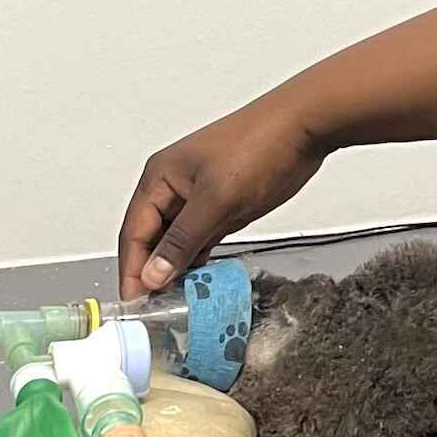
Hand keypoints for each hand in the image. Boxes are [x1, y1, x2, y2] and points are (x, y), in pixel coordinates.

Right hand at [116, 95, 328, 298]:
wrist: (303, 127)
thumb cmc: (257, 148)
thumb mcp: (216, 199)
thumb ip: (183, 240)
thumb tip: (153, 274)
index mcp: (159, 178)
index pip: (133, 232)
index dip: (132, 269)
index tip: (136, 303)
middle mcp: (173, 187)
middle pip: (151, 238)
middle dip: (151, 272)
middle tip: (155, 309)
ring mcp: (198, 197)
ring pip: (177, 242)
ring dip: (176, 269)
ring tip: (175, 303)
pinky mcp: (222, 206)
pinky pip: (200, 239)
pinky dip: (198, 260)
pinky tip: (199, 282)